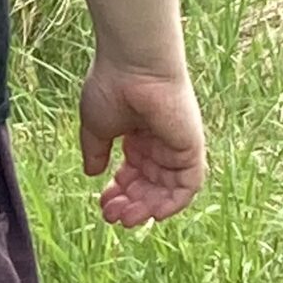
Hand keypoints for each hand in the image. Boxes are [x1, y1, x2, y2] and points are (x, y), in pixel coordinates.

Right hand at [79, 59, 204, 226]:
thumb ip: (96, 151)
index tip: (102, 203)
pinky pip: (188, 185)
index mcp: (138, 136)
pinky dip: (173, 202)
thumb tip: (92, 174)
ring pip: (166, 190)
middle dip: (130, 203)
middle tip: (112, 216)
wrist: (133, 65)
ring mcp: (176, 147)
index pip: (132, 173)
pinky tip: (154, 214)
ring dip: (147, 207)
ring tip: (126, 217)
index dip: (118, 191)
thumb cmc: (111, 86)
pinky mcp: (191, 149)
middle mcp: (159, 144)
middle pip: (149, 185)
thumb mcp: (96, 125)